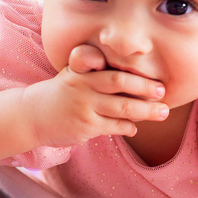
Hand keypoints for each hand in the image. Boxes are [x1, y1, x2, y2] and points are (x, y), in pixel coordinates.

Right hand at [22, 45, 167, 147]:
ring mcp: (84, 107)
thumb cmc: (62, 93)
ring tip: (162, 113)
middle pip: (120, 84)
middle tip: (164, 94)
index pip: (113, 71)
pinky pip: (114, 126)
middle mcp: (84, 86)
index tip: (156, 80)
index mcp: (83, 70)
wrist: (34, 115)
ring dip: (146, 111)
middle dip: (146, 89)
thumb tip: (134, 76)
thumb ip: (97, 70)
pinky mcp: (85, 126)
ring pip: (122, 108)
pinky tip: (135, 127)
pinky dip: (128, 127)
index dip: (137, 77)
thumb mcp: (74, 74)